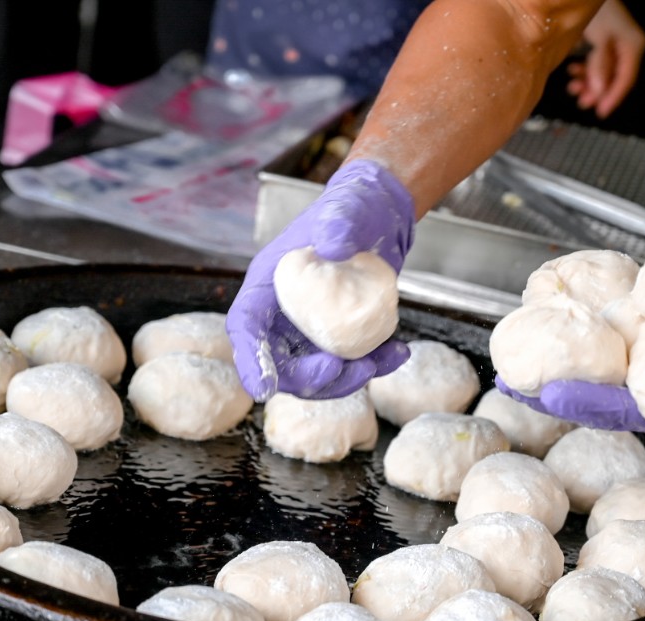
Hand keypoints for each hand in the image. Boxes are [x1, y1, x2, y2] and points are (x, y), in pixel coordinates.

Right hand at [226, 159, 414, 400]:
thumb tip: (332, 247)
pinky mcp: (339, 336)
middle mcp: (283, 314)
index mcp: (267, 286)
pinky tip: (398, 353)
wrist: (381, 216)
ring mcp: (310, 329)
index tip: (262, 388)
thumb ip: (337, 223)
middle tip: (341, 369)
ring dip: (344, 381)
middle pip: (280, 363)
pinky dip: (374, 365)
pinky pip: (350, 364)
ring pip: (315, 374)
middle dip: (308, 378)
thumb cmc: (353, 208)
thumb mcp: (346, 209)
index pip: (246, 327)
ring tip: (376, 364)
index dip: (250, 360)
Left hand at [495, 320, 644, 441]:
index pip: (622, 409)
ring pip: (620, 353)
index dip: (579, 402)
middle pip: (605, 384)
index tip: (538, 392)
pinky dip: (620, 313)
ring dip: (580, 344)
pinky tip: (597, 301)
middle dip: (559, 377)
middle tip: (510, 368)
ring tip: (537, 331)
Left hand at [566, 0, 644, 118]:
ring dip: (588, 82)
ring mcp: (616, 46)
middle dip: (596, 91)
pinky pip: (596, 65)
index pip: (626, 79)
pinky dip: (585, 71)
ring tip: (572, 85)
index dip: (613, 98)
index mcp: (633, 46)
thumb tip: (599, 91)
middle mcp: (627, 48)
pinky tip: (573, 71)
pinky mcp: (604, 44)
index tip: (600, 113)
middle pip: (614, 79)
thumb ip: (600, 64)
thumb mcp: (600, 38)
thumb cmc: (598, 10)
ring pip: (603, 74)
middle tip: (581, 102)